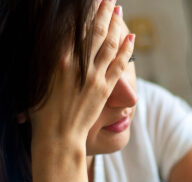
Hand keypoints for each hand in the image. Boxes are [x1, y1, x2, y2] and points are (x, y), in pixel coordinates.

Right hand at [29, 0, 134, 146]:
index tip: (90, 3)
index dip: (84, 13)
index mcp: (58, 60)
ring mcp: (94, 76)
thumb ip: (48, 61)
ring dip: (115, 25)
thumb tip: (57, 43)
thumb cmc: (42, 111)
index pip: (74, 29)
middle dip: (103, 12)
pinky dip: (126, 50)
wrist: (58, 135)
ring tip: (119, 9)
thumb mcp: (38, 81)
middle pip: (94, 31)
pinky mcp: (106, 88)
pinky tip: (131, 38)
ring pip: (108, 44)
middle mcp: (78, 64)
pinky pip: (119, 64)